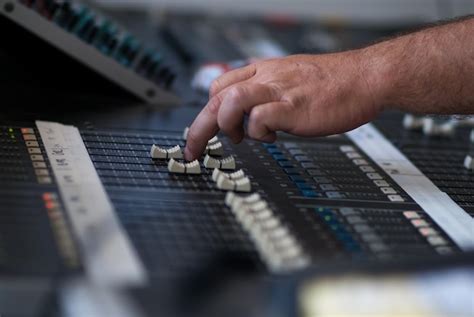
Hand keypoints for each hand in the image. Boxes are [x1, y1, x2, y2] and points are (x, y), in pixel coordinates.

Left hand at [184, 52, 381, 160]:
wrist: (365, 78)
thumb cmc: (333, 83)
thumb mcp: (291, 81)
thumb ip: (268, 94)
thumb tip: (251, 116)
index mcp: (263, 72)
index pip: (220, 86)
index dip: (206, 110)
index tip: (202, 132)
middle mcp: (266, 78)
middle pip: (216, 96)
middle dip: (199, 127)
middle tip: (194, 150)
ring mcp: (278, 91)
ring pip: (231, 101)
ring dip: (226, 125)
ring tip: (240, 137)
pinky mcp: (293, 107)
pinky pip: (260, 118)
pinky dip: (257, 132)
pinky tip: (272, 137)